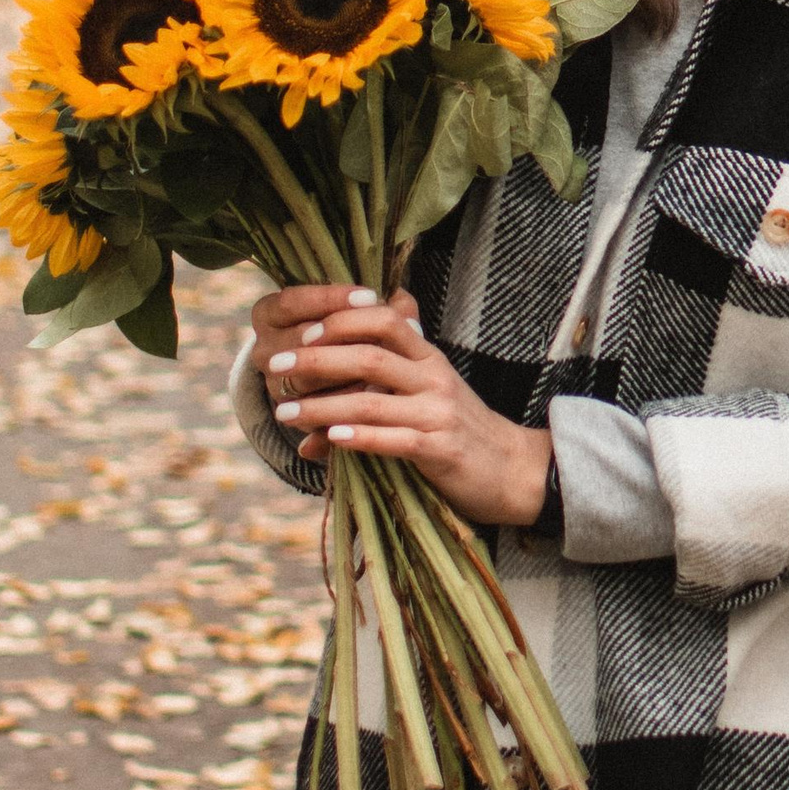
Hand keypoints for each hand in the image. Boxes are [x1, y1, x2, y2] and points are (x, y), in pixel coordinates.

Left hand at [245, 282, 554, 525]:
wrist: (513, 469)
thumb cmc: (462, 428)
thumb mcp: (433, 385)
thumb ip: (395, 362)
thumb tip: (348, 338)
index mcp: (430, 357)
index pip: (385, 321)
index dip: (342, 321)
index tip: (303, 332)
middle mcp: (434, 378)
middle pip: (369, 357)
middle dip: (316, 361)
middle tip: (275, 367)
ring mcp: (438, 413)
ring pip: (370, 402)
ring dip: (320, 407)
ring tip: (284, 412)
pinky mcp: (440, 450)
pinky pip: (392, 440)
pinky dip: (357, 438)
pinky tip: (327, 439)